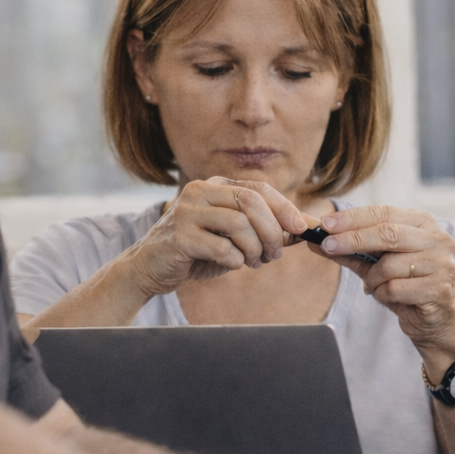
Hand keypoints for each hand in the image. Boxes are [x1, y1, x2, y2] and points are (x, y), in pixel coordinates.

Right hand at [118, 178, 308, 297]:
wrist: (150, 268)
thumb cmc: (197, 251)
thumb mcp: (234, 237)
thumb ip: (265, 230)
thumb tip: (304, 227)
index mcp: (215, 185)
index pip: (258, 188)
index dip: (284, 208)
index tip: (301, 228)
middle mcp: (200, 191)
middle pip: (250, 202)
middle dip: (271, 231)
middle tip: (276, 254)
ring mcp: (186, 212)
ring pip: (238, 224)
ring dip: (255, 249)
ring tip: (254, 262)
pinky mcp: (178, 236)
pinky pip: (221, 248)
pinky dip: (235, 260)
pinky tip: (232, 265)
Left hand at [306, 206, 454, 369]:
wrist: (435, 322)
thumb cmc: (405, 287)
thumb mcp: (375, 265)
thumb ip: (350, 251)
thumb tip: (316, 240)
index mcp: (423, 224)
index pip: (384, 213)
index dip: (353, 217)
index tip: (326, 223)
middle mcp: (437, 239)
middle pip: (388, 233)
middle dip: (353, 239)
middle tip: (327, 244)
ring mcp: (441, 264)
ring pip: (389, 265)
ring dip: (372, 279)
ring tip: (374, 286)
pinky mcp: (438, 289)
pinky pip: (395, 288)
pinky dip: (382, 294)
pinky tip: (389, 296)